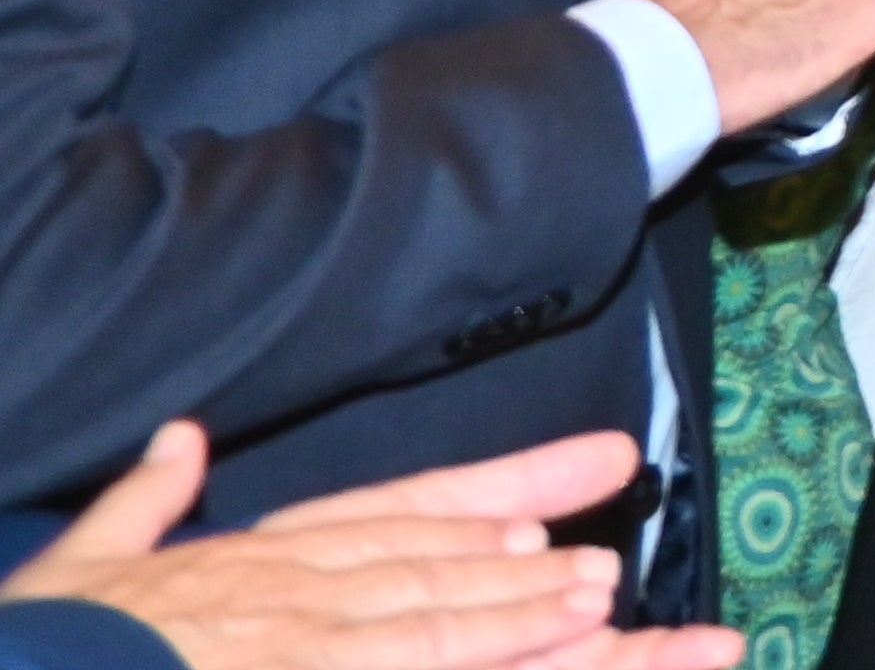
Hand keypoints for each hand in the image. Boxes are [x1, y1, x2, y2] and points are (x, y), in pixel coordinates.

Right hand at [0, 420, 738, 669]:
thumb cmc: (46, 640)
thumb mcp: (85, 564)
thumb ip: (144, 503)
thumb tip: (178, 440)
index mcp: (250, 560)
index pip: (394, 511)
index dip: (489, 493)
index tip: (566, 485)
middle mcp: (284, 595)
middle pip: (428, 565)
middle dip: (521, 562)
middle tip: (606, 560)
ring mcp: (294, 648)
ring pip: (424, 627)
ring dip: (514, 615)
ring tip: (598, 601)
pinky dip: (464, 660)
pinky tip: (534, 653)